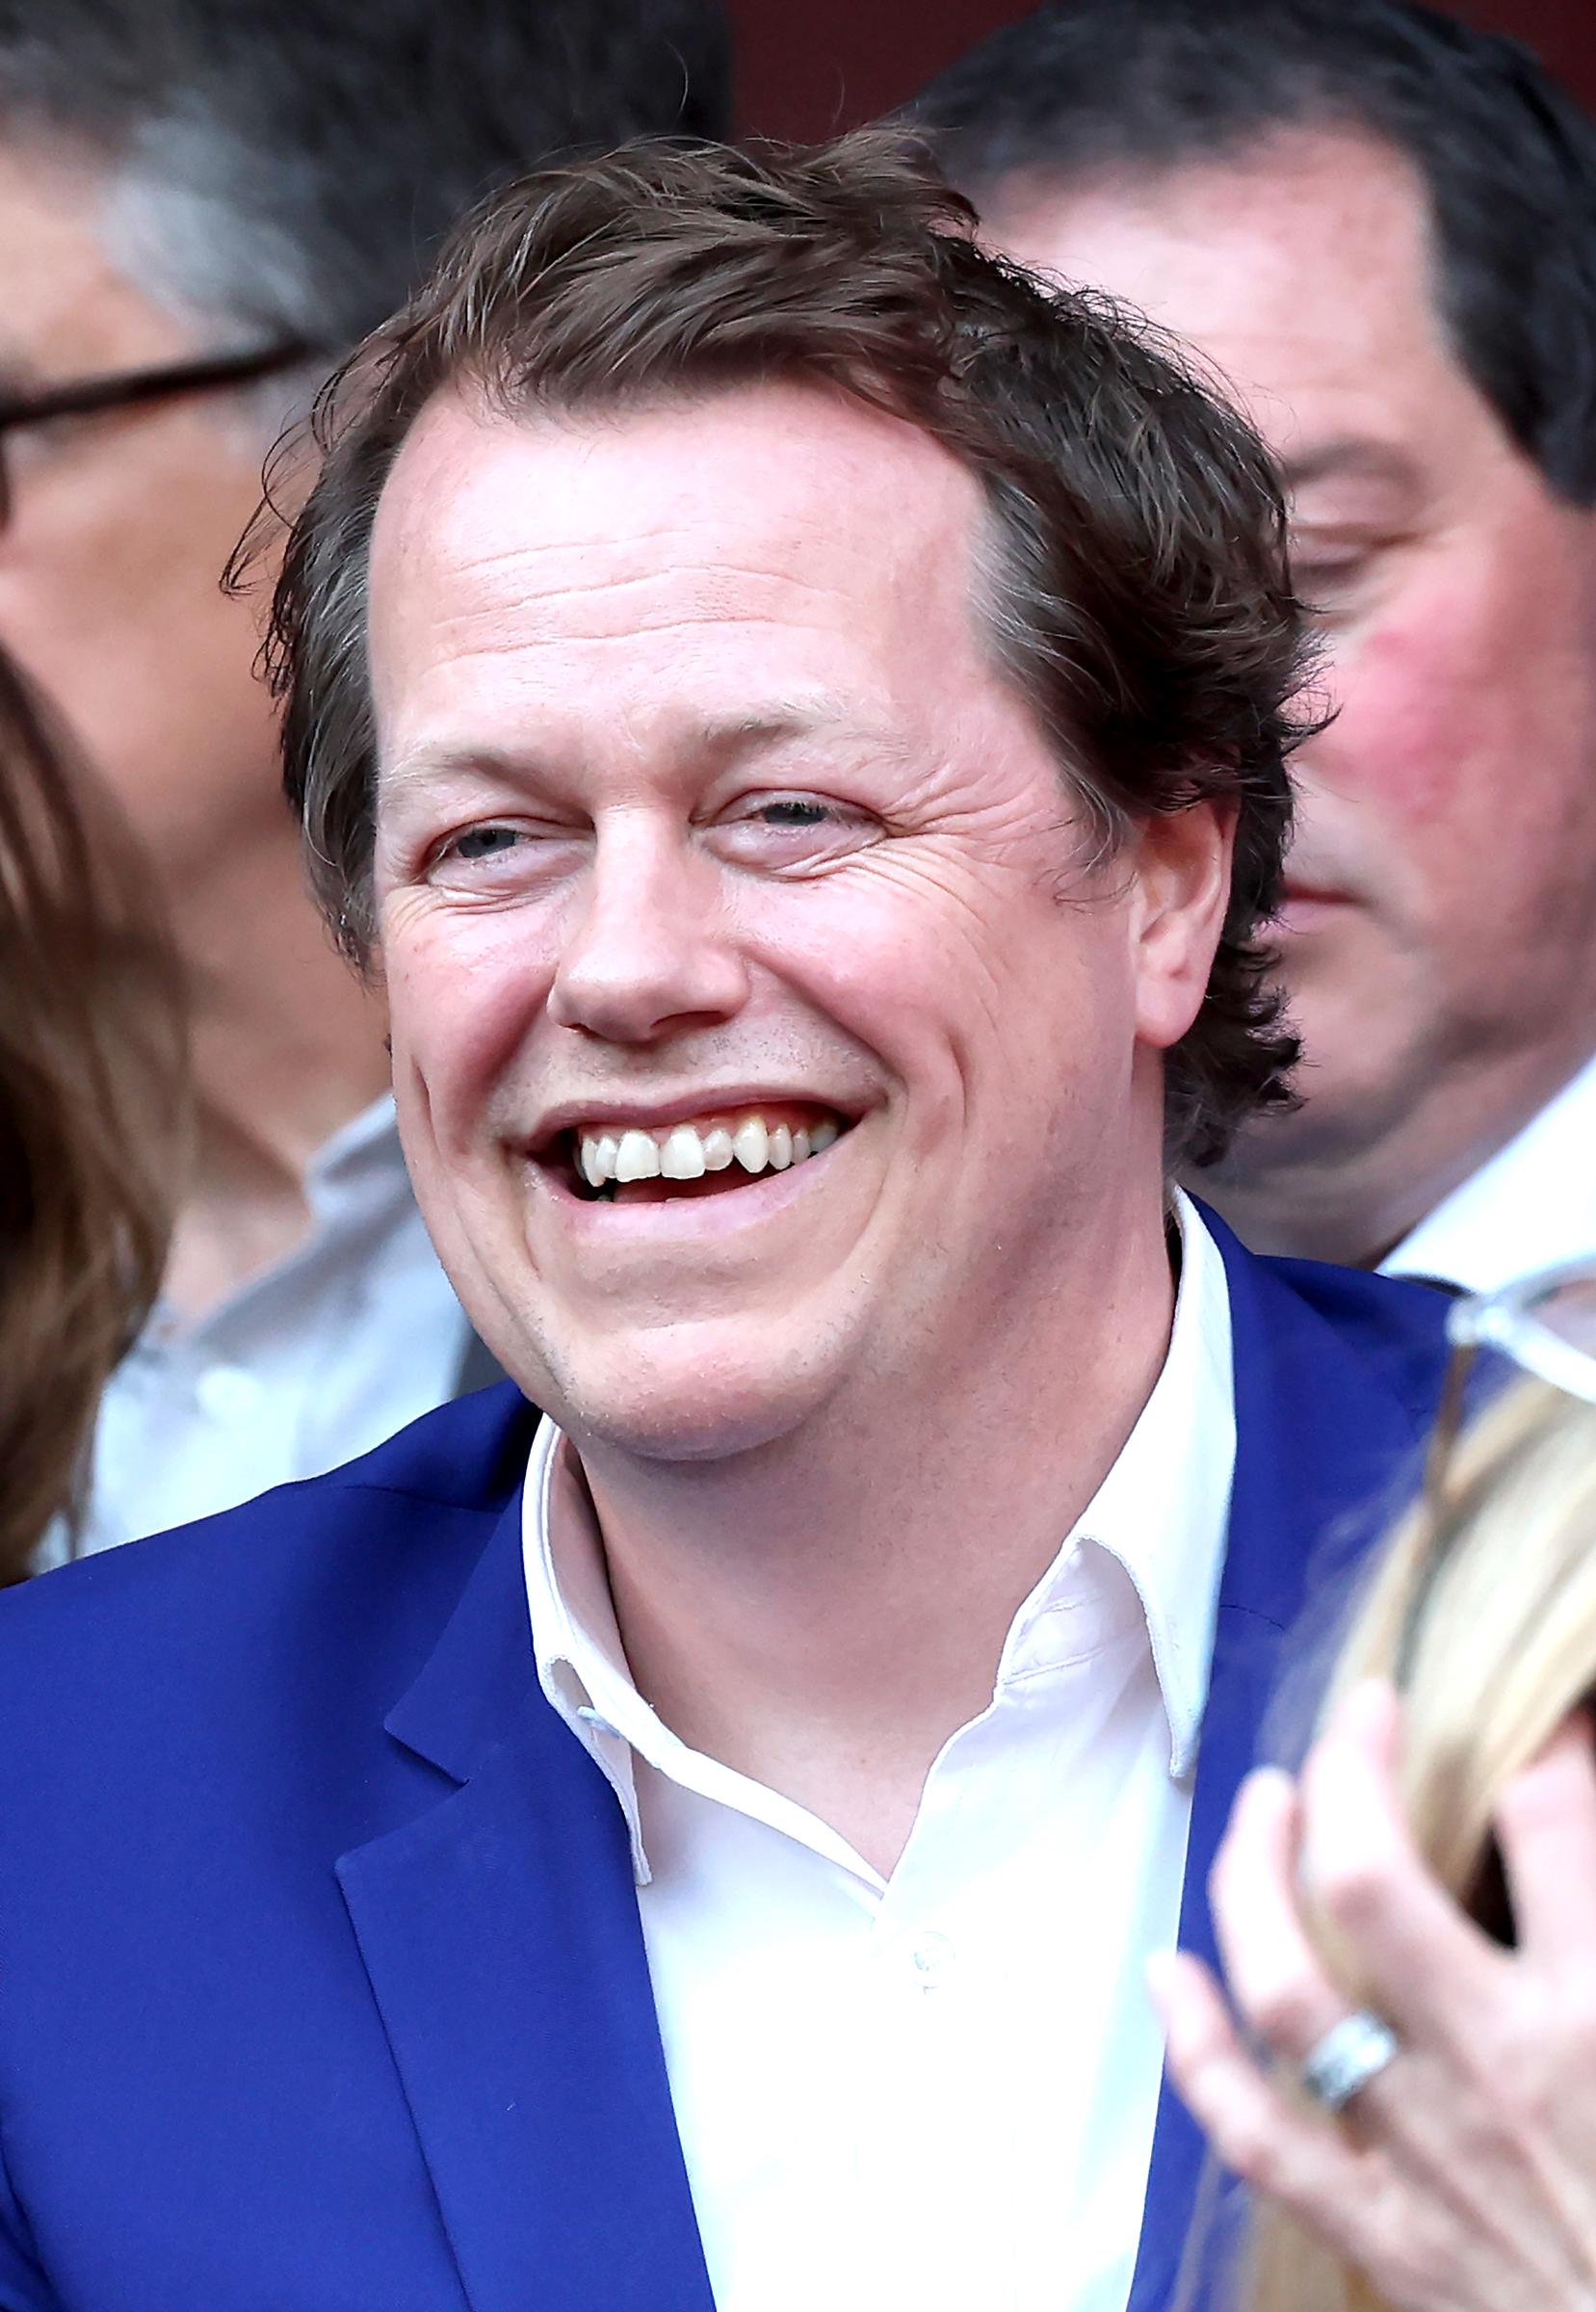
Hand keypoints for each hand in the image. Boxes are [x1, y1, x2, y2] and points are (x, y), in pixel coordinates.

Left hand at [1148, 1680, 1595, 2311]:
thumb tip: (1573, 1813)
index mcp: (1594, 2020)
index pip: (1549, 1821)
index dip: (1549, 1743)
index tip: (1546, 1715)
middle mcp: (1494, 2071)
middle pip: (1370, 1883)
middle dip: (1347, 1774)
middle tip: (1358, 1719)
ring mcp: (1422, 2153)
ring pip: (1287, 1986)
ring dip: (1254, 1877)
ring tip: (1265, 1800)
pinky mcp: (1383, 2235)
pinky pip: (1255, 2131)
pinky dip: (1196, 2048)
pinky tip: (1171, 1971)